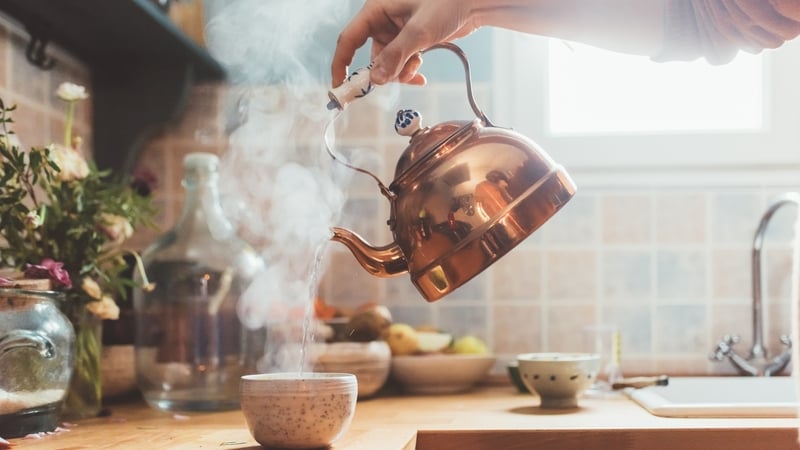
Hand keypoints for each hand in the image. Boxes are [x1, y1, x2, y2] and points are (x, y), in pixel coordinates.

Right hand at [331, 0, 479, 86]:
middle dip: (382, 73)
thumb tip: (377, 79)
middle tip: (392, 84)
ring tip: (416, 71)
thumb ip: (396, 55)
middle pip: (370, 55)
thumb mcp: (419, 31)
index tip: (339, 85)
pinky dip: (408, 70)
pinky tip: (421, 74)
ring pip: (387, 62)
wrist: (474, 2)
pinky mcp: (410, 39)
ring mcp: (396, 31)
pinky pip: (401, 61)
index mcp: (376, 9)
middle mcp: (383, 20)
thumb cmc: (447, 2)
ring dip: (399, 73)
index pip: (348, 39)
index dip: (341, 63)